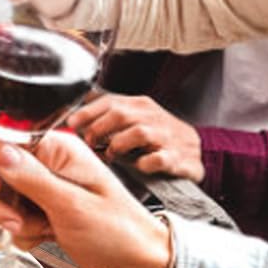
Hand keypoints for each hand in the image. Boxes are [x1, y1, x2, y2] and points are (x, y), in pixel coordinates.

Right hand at [0, 128, 172, 267]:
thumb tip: (1, 152)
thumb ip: (34, 179)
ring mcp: (41, 184)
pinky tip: (43, 235)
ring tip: (38, 228)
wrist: (136, 261)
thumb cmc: (120, 232)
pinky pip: (9, 214)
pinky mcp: (38, 205)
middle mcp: (47, 162)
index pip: (4, 137)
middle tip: (17, 221)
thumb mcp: (74, 206)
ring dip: (9, 219)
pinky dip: (18, 231)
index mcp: (58, 149)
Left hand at [71, 93, 203, 181]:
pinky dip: (145, 163)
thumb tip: (73, 116)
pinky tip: (138, 166)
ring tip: (112, 155)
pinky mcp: (178, 158)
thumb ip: (106, 116)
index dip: (88, 112)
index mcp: (139, 106)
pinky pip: (158, 159)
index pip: (110, 101)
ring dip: (119, 145)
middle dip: (99, 129)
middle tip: (90, 142)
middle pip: (121, 115)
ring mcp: (167, 137)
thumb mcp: (132, 120)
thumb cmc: (156, 137)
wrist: (196, 150)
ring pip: (139, 133)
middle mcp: (153, 117)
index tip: (72, 123)